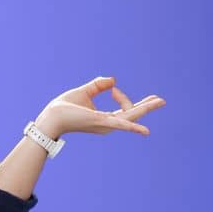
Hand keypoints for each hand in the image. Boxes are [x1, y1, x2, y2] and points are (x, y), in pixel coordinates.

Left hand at [35, 75, 165, 138]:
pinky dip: (133, 127)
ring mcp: (105, 124)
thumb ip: (98, 86)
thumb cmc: (64, 108)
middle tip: (162, 100)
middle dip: (147, 106)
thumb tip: (113, 80)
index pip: (124, 107)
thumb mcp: (84, 92)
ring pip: (130, 116)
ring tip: (160, 101)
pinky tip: (145, 131)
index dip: (121, 95)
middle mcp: (108, 124)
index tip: (111, 88)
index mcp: (105, 118)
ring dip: (145, 108)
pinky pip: (121, 124)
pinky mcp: (100, 121)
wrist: (50, 116)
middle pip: (132, 114)